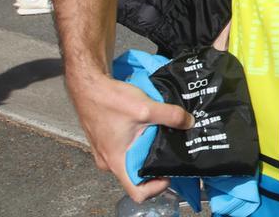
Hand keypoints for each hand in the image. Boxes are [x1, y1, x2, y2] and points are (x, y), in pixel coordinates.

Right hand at [66, 72, 193, 201]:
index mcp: (116, 161)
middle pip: (137, 175)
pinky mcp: (107, 141)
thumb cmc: (109, 99)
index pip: (137, 192)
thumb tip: (189, 122)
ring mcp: (106, 151)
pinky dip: (138, 141)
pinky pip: (126, 148)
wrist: (89, 85)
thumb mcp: (145, 108)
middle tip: (171, 150)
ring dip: (147, 150)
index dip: (156, 188)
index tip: (168, 173)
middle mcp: (109, 161)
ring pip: (132, 159)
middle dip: (155, 165)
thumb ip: (171, 116)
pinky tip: (149, 127)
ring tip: (162, 136)